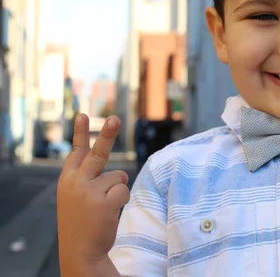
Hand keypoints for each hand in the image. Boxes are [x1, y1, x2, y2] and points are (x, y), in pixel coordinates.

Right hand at [57, 114, 129, 272]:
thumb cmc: (82, 223)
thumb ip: (93, 181)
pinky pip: (124, 190)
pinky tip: (109, 213)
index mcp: (68, 180)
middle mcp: (77, 182)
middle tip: (115, 118)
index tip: (83, 114)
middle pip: (98, 153)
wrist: (80, 252)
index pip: (77, 151)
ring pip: (118, 176)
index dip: (81, 133)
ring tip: (103, 208)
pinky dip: (122, 200)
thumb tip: (122, 174)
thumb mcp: (77, 198)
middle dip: (107, 134)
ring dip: (117, 190)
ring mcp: (90, 191)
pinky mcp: (104, 201)